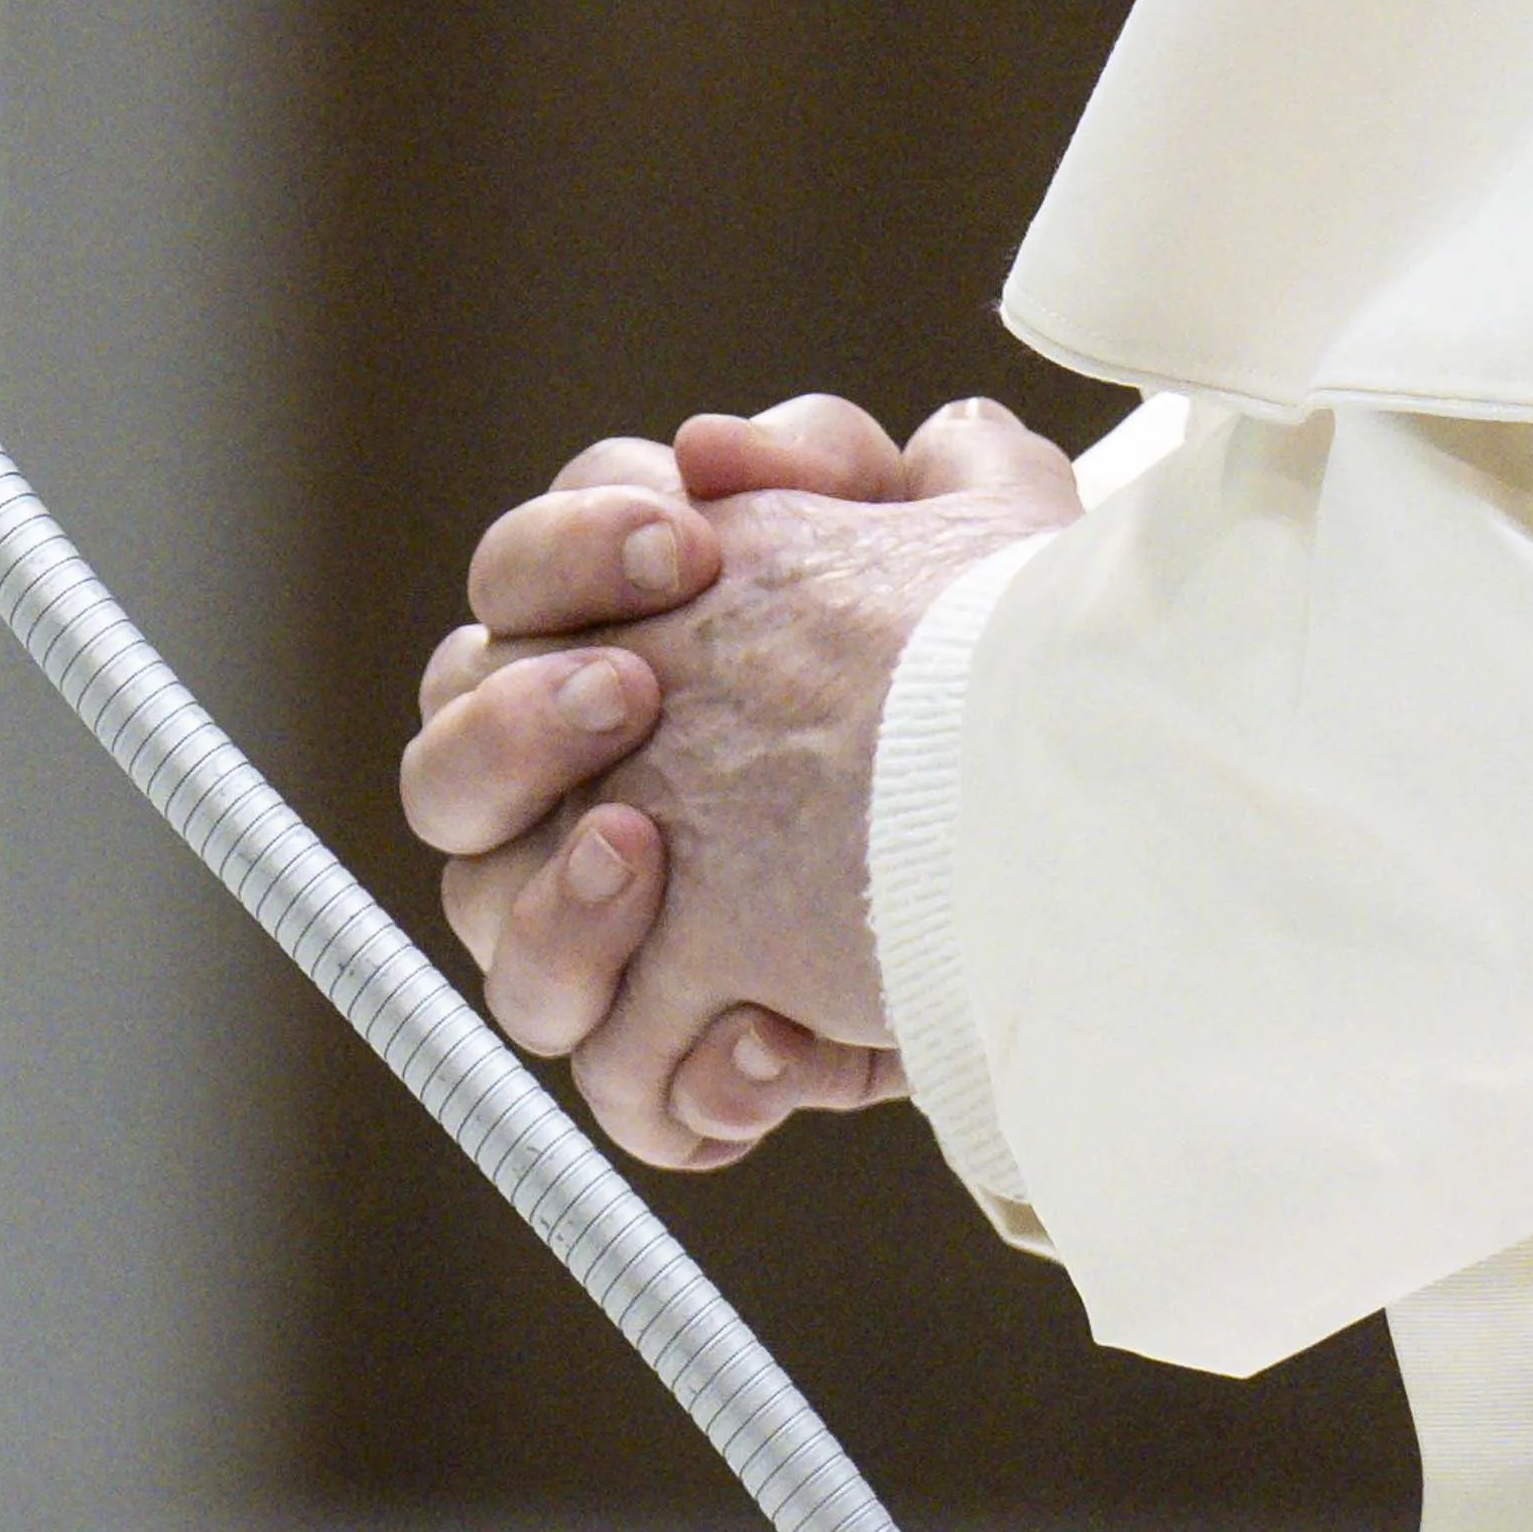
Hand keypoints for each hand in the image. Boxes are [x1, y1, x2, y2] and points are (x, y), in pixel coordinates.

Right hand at [398, 394, 1078, 1168]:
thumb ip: (833, 465)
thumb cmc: (986, 687)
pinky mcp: (680, 1055)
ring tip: (643, 857)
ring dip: (550, 897)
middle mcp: (574, 789)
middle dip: (520, 716)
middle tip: (635, 692)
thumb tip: (716, 446)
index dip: (576, 549)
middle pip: (449, 754)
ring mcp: (608, 927)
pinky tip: (767, 1039)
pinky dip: (679, 1072)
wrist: (1083, 848)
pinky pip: (620, 1085)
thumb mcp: (952, 543)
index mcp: (610, 645)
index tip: (695, 539)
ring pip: (485, 922)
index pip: (519, 578)